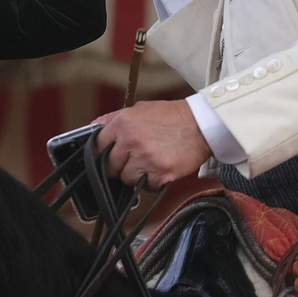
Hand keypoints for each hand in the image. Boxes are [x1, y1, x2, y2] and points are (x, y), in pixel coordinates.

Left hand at [92, 100, 211, 186]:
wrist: (202, 124)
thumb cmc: (172, 116)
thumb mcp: (139, 109)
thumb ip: (115, 119)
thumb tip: (95, 128)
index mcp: (123, 124)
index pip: (97, 146)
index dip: (100, 153)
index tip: (104, 157)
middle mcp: (131, 141)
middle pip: (110, 167)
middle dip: (118, 166)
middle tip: (131, 161)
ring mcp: (145, 159)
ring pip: (126, 179)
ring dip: (135, 176)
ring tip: (148, 164)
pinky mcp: (160, 173)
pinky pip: (146, 187)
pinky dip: (152, 182)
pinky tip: (159, 170)